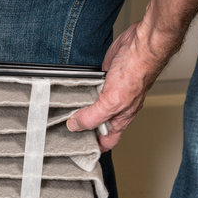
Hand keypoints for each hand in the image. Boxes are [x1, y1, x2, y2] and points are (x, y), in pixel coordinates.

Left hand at [67, 23, 166, 151]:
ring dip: (76, 110)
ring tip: (58, 115)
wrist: (139, 45)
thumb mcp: (111, 103)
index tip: (78, 151)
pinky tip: (66, 95)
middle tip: (61, 132)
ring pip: (88, 107)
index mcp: (120, 118)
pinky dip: (77, 93)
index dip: (95, 148)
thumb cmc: (136, 73)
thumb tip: (74, 126)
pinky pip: (86, 90)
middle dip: (80, 129)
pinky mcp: (100, 79)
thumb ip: (92, 117)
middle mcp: (114, 108)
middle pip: (94, 125)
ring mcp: (107, 93)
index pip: (107, 141)